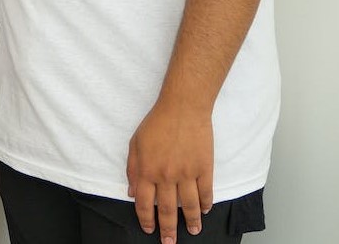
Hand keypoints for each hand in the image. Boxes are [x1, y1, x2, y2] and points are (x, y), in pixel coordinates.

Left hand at [126, 97, 213, 242]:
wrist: (183, 109)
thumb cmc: (156, 124)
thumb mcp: (135, 144)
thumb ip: (132, 170)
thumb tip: (133, 193)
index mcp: (147, 171)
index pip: (145, 204)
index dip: (146, 219)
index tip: (149, 229)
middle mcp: (167, 176)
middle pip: (167, 210)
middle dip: (168, 229)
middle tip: (169, 242)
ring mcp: (187, 174)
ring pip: (189, 206)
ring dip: (191, 222)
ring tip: (193, 231)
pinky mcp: (205, 169)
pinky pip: (206, 192)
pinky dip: (205, 204)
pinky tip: (204, 211)